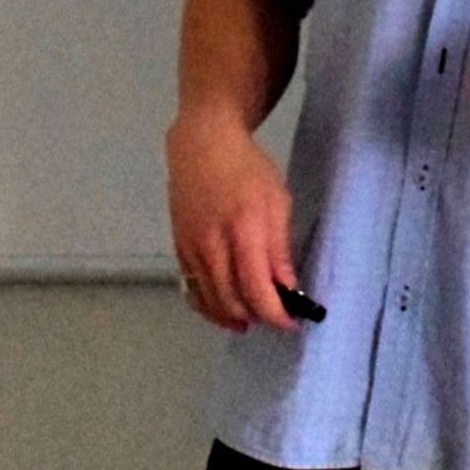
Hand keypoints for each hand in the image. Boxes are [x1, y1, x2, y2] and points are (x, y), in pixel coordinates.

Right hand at [165, 109, 298, 332]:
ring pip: (208, 298)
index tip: (292, 322)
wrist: (201, 147)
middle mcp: (211, 244)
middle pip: (229, 299)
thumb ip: (278, 248)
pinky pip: (191, 287)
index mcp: (243, 229)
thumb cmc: (248, 169)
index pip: (255, 286)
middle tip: (276, 320)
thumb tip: (287, 287)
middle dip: (255, 317)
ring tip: (252, 321)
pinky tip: (224, 309)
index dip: (274, 312)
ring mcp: (190, 248)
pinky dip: (208, 304)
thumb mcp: (277, 201)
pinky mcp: (177, 248)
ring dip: (230, 316)